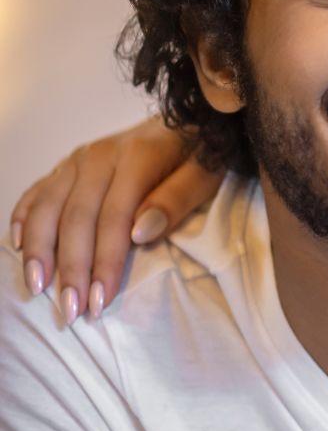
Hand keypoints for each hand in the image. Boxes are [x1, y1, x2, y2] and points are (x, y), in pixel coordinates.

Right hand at [9, 116, 222, 322]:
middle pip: (76, 217)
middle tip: (69, 311)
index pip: (114, 217)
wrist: (189, 119)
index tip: (100, 301)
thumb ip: (177, 200)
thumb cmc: (201, 155)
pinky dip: (23, 219)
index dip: (104, 262)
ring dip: (38, 251)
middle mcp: (100, 156)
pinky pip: (37, 192)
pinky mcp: (67, 165)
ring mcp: (78, 159)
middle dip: (70, 268)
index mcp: (138, 156)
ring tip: (38, 288)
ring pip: (47, 207)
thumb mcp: (206, 174)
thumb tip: (141, 233)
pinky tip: (17, 247)